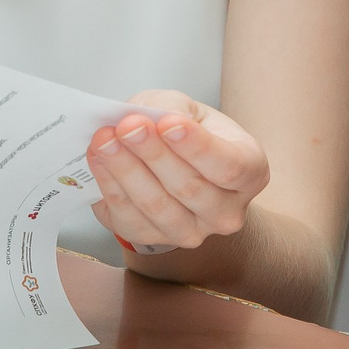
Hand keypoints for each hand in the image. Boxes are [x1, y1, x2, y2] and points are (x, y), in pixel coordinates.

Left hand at [87, 89, 269, 253]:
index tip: (168, 122)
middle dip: (153, 154)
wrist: (176, 165)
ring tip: (105, 140)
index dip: (197, 146)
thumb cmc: (189, 133)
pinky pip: (129, 218)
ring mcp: (192, 232)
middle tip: (126, 126)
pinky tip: (98, 160)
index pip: (228, 165)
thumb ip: (169, 108)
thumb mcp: (188, 109)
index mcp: (250, 172)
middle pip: (189, 188)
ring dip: (126, 171)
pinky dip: (110, 187)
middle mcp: (227, 211)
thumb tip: (142, 120)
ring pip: (157, 207)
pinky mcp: (154, 240)